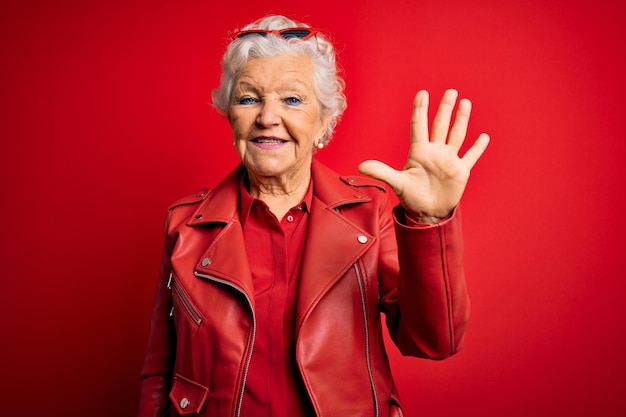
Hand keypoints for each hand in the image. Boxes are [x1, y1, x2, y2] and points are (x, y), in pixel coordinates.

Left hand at [358, 89, 489, 222]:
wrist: (426, 213)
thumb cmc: (410, 197)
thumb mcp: (396, 183)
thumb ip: (381, 172)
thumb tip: (360, 166)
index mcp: (419, 152)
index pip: (420, 125)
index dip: (420, 109)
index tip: (423, 93)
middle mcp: (435, 152)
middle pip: (441, 125)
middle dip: (445, 108)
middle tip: (450, 91)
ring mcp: (449, 160)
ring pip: (456, 135)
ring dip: (461, 119)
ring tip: (465, 103)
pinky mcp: (461, 171)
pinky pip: (470, 156)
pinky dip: (477, 147)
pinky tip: (483, 136)